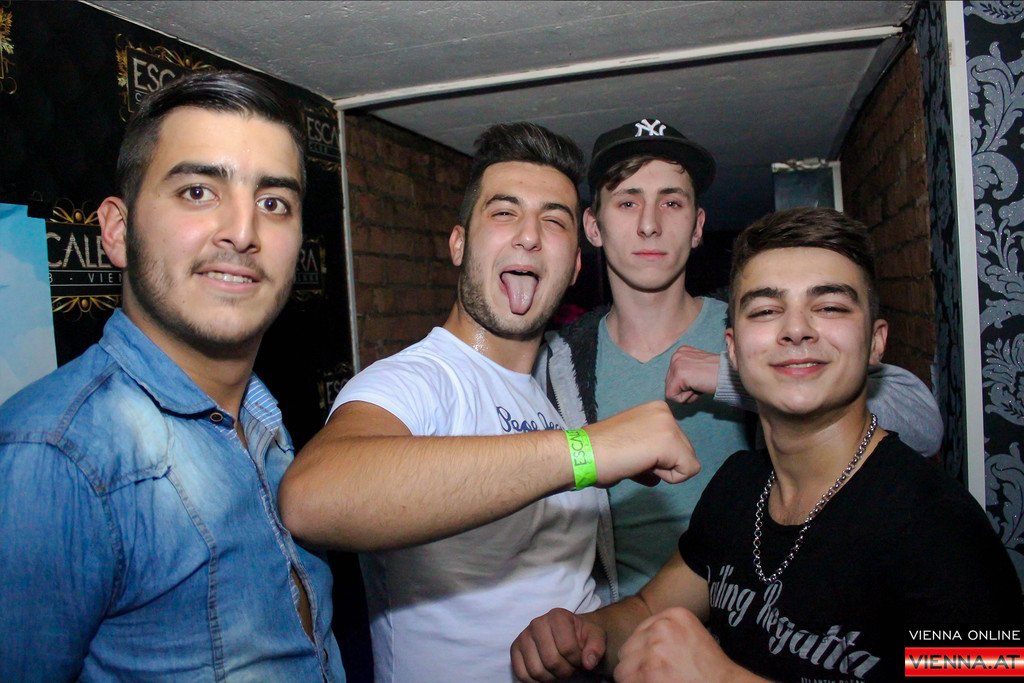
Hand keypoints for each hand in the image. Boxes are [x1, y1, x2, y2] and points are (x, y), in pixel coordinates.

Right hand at [511, 608, 605, 681]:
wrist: (568, 635)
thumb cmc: (581, 636)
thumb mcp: (595, 637)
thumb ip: (596, 647)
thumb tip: (588, 663)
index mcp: (557, 616)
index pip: (567, 648)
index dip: (577, 660)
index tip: (580, 658)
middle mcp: (537, 622)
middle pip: (551, 661)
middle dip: (565, 671)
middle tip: (570, 667)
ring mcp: (523, 636)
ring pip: (536, 671)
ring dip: (551, 678)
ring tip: (559, 669)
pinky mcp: (514, 649)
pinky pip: (522, 675)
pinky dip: (535, 681)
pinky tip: (546, 673)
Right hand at [586, 401, 700, 486]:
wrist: (583, 453)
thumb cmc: (599, 452)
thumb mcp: (630, 443)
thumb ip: (649, 451)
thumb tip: (657, 473)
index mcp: (656, 409)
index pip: (675, 443)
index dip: (655, 458)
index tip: (631, 453)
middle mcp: (665, 412)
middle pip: (685, 451)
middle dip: (662, 464)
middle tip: (633, 461)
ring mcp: (669, 426)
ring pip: (687, 461)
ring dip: (663, 471)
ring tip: (636, 463)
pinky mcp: (670, 443)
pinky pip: (688, 471)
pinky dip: (669, 478)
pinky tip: (644, 467)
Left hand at [614, 608, 750, 682]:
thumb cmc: (710, 668)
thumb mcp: (691, 634)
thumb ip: (666, 632)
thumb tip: (640, 644)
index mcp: (674, 614)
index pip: (641, 631)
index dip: (644, 652)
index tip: (656, 664)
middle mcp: (661, 627)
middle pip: (629, 648)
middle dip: (637, 664)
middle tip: (652, 676)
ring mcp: (653, 649)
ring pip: (623, 667)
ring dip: (634, 679)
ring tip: (651, 682)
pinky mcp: (647, 671)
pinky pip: (624, 680)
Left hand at [665, 346, 719, 403]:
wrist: (730, 375)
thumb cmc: (717, 374)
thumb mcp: (697, 368)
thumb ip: (685, 373)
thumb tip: (674, 389)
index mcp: (681, 352)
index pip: (672, 377)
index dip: (686, 385)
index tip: (701, 379)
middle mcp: (676, 355)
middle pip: (669, 384)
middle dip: (685, 390)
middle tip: (701, 383)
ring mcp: (676, 364)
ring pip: (670, 391)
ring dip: (686, 394)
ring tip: (700, 385)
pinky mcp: (679, 375)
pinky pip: (673, 397)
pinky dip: (686, 398)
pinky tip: (698, 388)